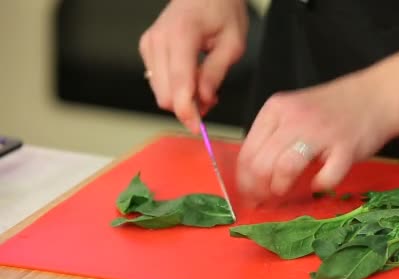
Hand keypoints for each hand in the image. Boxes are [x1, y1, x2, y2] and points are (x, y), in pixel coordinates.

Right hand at [139, 0, 247, 132]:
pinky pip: (157, 82)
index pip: (179, 85)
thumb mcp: (233, 43)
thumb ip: (216, 74)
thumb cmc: (221, 10)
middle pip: (165, 95)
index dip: (188, 111)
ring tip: (205, 86)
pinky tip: (192, 79)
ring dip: (182, 99)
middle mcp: (159, 40)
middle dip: (189, 106)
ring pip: (160, 92)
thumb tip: (205, 100)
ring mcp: (149, 44)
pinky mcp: (147, 49)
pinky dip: (175, 88)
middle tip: (212, 100)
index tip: (198, 127)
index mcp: (181, 35)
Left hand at [236, 70, 398, 203]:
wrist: (375, 96)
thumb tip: (252, 178)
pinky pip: (325, 178)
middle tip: (265, 200)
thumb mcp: (293, 113)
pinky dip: (319, 185)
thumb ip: (273, 138)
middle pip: (262, 164)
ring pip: (285, 169)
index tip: (249, 195)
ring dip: (281, 188)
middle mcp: (294, 118)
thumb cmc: (331, 110)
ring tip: (285, 192)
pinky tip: (319, 183)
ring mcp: (321, 132)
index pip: (248, 152)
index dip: (244, 180)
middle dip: (259, 189)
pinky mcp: (346, 148)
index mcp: (276, 109)